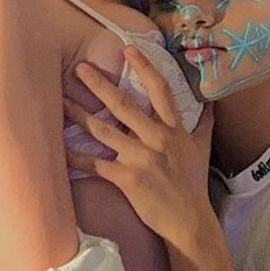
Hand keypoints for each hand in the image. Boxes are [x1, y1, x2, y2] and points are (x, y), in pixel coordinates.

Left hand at [64, 48, 214, 242]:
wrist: (189, 221)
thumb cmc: (193, 185)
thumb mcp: (202, 149)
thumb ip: (203, 123)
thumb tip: (210, 102)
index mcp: (173, 129)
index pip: (160, 89)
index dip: (144, 67)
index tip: (127, 49)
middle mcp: (156, 138)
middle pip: (123, 105)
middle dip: (98, 84)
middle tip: (78, 67)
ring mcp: (141, 158)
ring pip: (103, 130)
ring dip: (79, 115)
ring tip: (61, 101)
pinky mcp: (127, 178)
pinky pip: (95, 163)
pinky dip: (75, 157)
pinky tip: (59, 149)